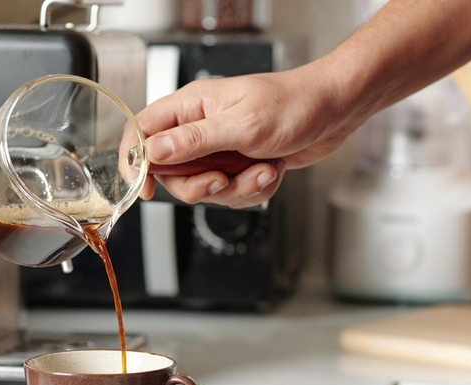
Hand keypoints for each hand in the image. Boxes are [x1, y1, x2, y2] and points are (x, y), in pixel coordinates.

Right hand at [135, 66, 357, 207]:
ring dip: (238, 188)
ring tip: (263, 169)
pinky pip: (234, 193)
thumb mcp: (242, 124)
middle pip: (174, 173)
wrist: (334, 112)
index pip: (143, 131)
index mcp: (192, 107)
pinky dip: (255, 189)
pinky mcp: (240, 165)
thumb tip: (153, 152)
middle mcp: (202, 128)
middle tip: (223, 180)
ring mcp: (221, 148)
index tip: (145, 187)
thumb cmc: (293, 105)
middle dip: (202, 186)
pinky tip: (272, 170)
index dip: (136, 162)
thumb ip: (194, 140)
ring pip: (207, 188)